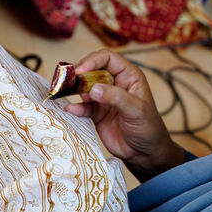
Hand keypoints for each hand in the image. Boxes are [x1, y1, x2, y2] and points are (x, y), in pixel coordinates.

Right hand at [64, 49, 183, 181]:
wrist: (144, 152)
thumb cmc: (148, 127)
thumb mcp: (136, 110)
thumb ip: (117, 97)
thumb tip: (94, 88)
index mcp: (129, 76)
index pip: (108, 58)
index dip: (93, 60)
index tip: (81, 71)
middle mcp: (116, 83)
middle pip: (92, 69)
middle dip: (79, 74)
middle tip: (67, 81)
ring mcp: (105, 98)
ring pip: (84, 87)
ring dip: (73, 89)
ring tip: (63, 92)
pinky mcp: (97, 112)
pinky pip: (83, 106)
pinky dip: (76, 107)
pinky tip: (71, 110)